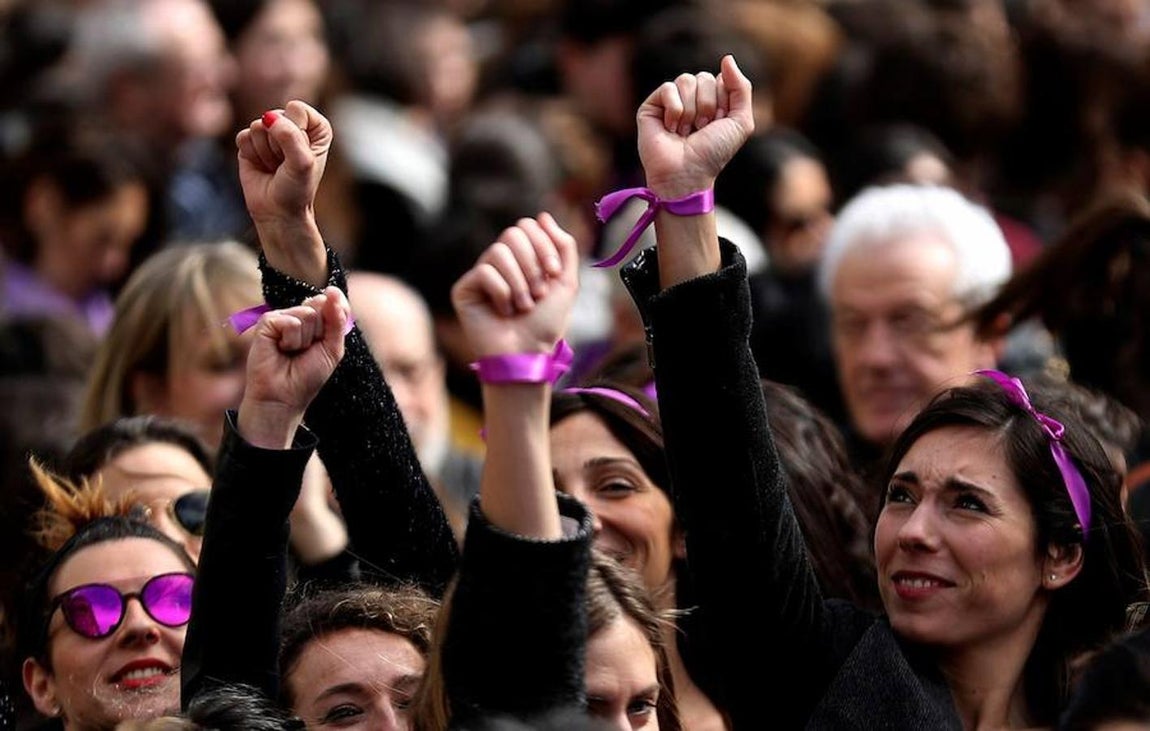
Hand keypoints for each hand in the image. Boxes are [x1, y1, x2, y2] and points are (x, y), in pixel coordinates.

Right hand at [236, 100, 330, 285]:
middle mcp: (294, 125)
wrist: (278, 212)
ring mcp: (270, 132)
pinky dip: (251, 154)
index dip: (295, 133)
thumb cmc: (297, 189)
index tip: (300, 155)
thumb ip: (291, 137)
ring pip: (258, 126)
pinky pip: (243, 136)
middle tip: (285, 164)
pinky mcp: (250, 142)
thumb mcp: (302, 164)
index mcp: (315, 126)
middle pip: (275, 116)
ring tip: (275, 167)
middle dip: (278, 145)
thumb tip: (269, 118)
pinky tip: (261, 166)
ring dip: (265, 152)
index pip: (296, 109)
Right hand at [238, 287, 349, 446]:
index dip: (337, 314)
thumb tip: (331, 291)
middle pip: (321, 305)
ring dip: (305, 340)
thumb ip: (337, 319)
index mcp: (316, 321)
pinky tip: (280, 349)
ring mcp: (282, 318)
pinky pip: (290, 320)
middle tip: (307, 351)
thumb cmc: (307, 376)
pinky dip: (290, 339)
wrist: (284, 397)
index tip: (327, 338)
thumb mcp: (332, 348)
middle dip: (320, 332)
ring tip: (292, 352)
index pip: (332, 302)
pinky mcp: (266, 323)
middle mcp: (298, 316)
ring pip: (306, 313)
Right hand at [451, 213, 578, 359]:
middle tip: (538, 293)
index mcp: (522, 258)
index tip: (554, 273)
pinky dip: (501, 292)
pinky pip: (484, 272)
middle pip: (512, 233)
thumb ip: (564, 246)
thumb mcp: (566, 282)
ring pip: (498, 251)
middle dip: (532, 264)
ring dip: (519, 282)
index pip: (528, 226)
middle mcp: (500, 263)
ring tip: (523, 306)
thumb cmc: (546, 323)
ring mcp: (480, 275)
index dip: (544, 245)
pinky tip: (503, 312)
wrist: (528, 353)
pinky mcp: (464, 289)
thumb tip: (543, 216)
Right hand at [637, 55, 753, 197]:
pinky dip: (674, 109)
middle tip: (700, 129)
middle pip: (704, 77)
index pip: (721, 79)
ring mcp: (670, 102)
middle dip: (707, 106)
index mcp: (712, 101)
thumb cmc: (713, 153)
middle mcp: (691, 99)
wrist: (687, 174)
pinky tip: (671, 128)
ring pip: (686, 80)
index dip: (723, 102)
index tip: (718, 125)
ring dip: (691, 110)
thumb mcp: (741, 122)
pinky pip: (668, 88)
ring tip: (685, 131)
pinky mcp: (651, 107)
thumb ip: (741, 88)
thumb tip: (726, 58)